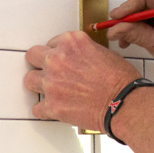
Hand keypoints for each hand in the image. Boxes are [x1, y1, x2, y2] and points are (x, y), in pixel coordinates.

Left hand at [24, 30, 139, 132]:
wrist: (124, 103)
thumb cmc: (120, 80)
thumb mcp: (104, 52)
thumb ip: (84, 51)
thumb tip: (78, 59)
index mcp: (71, 42)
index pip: (51, 43)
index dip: (57, 53)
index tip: (62, 60)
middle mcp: (57, 59)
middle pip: (33, 56)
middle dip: (40, 63)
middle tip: (49, 71)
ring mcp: (52, 82)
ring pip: (29, 80)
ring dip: (39, 85)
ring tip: (50, 90)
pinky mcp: (52, 105)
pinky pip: (37, 108)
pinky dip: (44, 110)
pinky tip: (53, 109)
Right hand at [107, 0, 153, 79]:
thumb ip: (137, 35)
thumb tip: (114, 29)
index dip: (128, 5)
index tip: (116, 20)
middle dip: (131, 15)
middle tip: (120, 34)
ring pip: (149, 0)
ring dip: (138, 18)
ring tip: (129, 38)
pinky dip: (147, 17)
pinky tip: (143, 32)